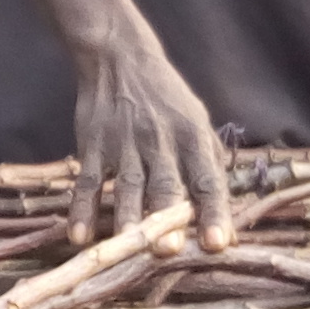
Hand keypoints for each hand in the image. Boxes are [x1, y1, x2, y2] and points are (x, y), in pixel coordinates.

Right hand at [69, 17, 231, 252]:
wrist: (119, 58)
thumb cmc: (167, 101)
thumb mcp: (197, 124)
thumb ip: (211, 170)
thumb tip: (231, 227)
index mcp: (193, 137)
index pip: (208, 180)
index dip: (214, 212)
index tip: (219, 243)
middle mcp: (160, 141)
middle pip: (165, 185)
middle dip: (168, 218)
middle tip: (170, 249)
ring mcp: (123, 144)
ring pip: (126, 185)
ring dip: (126, 217)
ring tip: (126, 246)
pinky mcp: (93, 145)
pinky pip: (87, 181)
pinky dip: (81, 209)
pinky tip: (79, 236)